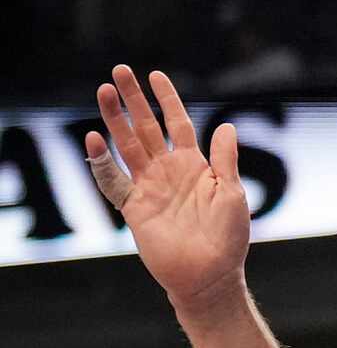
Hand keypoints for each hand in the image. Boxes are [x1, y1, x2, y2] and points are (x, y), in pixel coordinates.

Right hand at [85, 66, 249, 309]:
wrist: (211, 276)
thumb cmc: (228, 238)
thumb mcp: (232, 194)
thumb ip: (224, 160)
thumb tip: (225, 126)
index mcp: (194, 166)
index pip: (178, 124)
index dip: (167, 100)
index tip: (155, 75)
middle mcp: (168, 171)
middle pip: (147, 127)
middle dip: (133, 100)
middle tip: (119, 71)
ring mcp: (149, 187)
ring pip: (127, 145)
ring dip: (115, 119)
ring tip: (104, 90)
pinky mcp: (134, 207)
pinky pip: (113, 180)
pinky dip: (102, 161)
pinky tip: (94, 138)